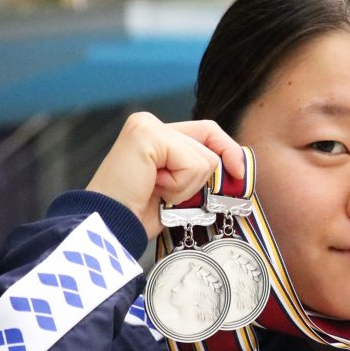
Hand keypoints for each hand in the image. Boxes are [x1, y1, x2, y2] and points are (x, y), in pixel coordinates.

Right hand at [85, 112, 245, 241]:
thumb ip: (198, 168)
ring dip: (185, 187)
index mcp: (156, 133)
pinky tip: (154, 188)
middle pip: (210, 145)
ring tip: (156, 191)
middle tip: (166, 193)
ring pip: (204, 159)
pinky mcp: (147, 135)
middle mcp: (150, 123)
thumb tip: (236, 167)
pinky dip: (179, 186)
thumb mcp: (178, 186)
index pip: (208, 131)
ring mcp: (147, 126)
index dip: (228, 150)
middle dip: (199, 179)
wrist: (110, 227)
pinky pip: (192, 164)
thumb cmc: (138, 212)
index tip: (238, 173)